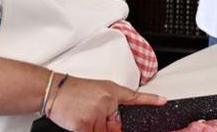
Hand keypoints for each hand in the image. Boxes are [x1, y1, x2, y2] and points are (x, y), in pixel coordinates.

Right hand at [48, 76, 165, 131]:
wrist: (54, 89)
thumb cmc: (73, 91)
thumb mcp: (96, 92)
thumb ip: (109, 107)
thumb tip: (117, 125)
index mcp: (111, 92)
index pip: (134, 97)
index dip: (150, 100)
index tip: (163, 102)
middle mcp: (107, 102)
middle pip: (116, 127)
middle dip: (106, 127)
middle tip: (90, 113)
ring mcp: (97, 114)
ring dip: (93, 129)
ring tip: (81, 116)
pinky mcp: (86, 125)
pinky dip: (86, 131)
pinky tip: (77, 121)